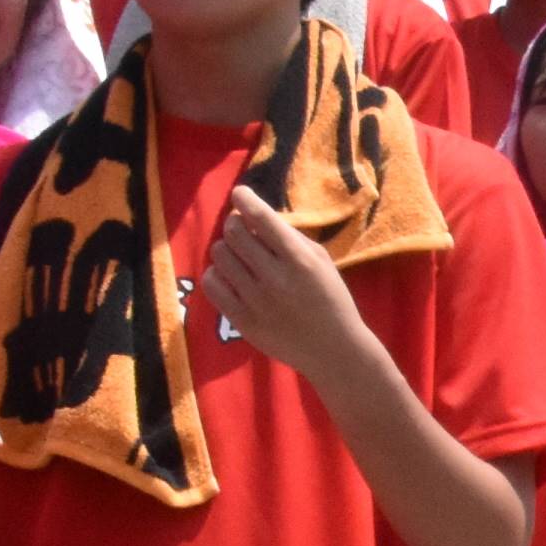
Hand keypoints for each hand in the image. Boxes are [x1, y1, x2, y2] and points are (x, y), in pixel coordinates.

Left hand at [198, 186, 371, 379]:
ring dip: (227, 249)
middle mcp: (275, 278)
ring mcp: (255, 300)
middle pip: (234, 232)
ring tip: (241, 259)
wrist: (334, 351)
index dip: (245, 199)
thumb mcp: (322, 261)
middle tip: (245, 234)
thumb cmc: (331, 300)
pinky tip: (231, 278)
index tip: (240, 194)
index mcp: (299, 260)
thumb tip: (255, 215)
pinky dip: (217, 274)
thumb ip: (290, 237)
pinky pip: (211, 284)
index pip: (261, 218)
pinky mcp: (241, 320)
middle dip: (237, 226)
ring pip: (219, 254)